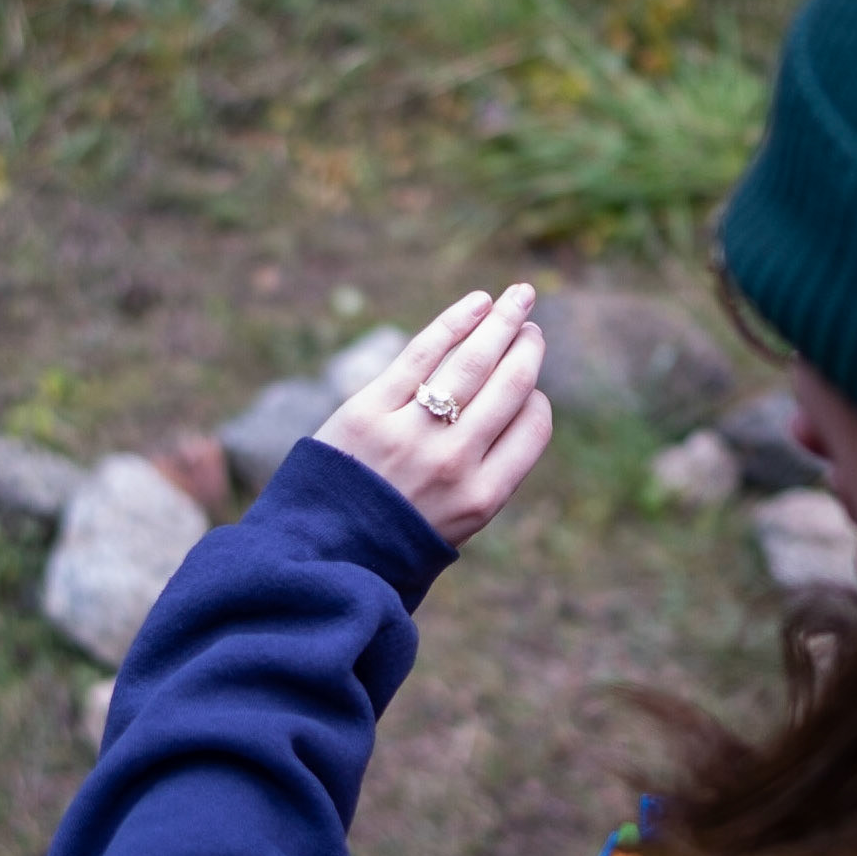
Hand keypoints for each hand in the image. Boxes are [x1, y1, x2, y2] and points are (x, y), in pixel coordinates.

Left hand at [315, 283, 552, 545]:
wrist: (320, 556)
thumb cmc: (392, 539)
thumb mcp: (455, 526)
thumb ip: (486, 473)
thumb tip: (520, 404)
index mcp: (482, 497)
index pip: (533, 427)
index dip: (536, 400)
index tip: (530, 387)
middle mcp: (453, 463)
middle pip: (509, 387)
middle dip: (526, 350)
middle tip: (530, 328)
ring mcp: (411, 434)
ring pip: (472, 362)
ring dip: (503, 323)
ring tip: (518, 299)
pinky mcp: (369, 411)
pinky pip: (422, 354)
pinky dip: (455, 322)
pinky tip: (477, 304)